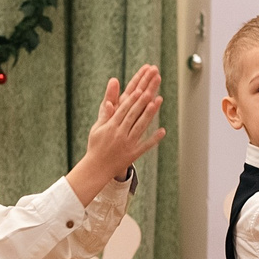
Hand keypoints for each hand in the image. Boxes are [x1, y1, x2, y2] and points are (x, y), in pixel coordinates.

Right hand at [79, 65, 166, 184]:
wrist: (96, 168)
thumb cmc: (96, 146)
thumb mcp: (97, 129)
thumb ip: (105, 115)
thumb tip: (109, 102)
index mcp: (110, 127)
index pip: (123, 110)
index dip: (132, 100)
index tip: (139, 90)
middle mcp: (120, 134)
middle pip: (133, 115)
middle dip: (142, 102)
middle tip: (150, 90)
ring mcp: (127, 144)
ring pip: (140, 127)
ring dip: (149, 114)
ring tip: (157, 103)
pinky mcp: (133, 154)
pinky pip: (145, 146)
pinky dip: (154, 138)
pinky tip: (163, 131)